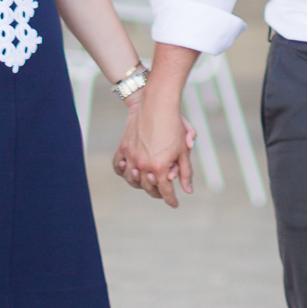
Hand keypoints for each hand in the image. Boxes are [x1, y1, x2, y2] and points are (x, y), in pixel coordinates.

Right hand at [114, 92, 195, 206]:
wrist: (157, 102)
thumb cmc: (174, 124)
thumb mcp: (183, 149)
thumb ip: (185, 172)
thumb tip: (188, 190)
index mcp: (160, 167)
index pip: (166, 191)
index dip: (171, 200)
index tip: (174, 204)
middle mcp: (143, 165)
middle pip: (148, 188)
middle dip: (158, 193)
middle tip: (163, 193)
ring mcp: (131, 157)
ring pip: (132, 179)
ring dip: (140, 184)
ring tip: (147, 184)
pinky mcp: (123, 147)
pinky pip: (118, 165)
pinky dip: (123, 171)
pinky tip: (130, 172)